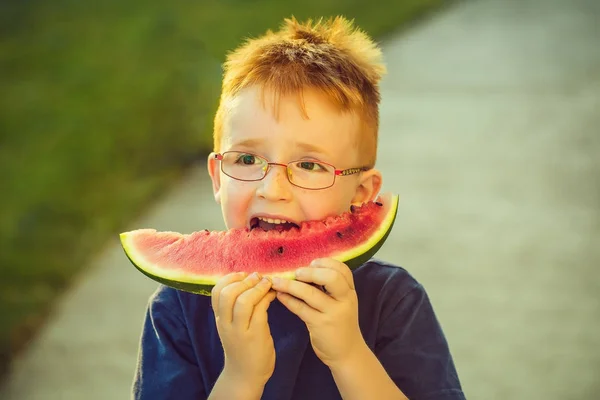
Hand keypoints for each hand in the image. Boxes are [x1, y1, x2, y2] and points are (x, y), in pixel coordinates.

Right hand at [211, 272, 276, 386]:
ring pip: (243, 301)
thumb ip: (234, 307)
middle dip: (244, 281)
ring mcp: (240, 331)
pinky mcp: (255, 336)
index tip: (244, 274)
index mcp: (220, 319)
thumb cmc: (242, 347)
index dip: (230, 278)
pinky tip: (273, 295)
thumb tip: (249, 280)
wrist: (245, 375)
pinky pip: (260, 310)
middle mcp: (226, 324)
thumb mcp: (232, 326)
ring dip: (257, 288)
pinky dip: (267, 298)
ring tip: (267, 283)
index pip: (216, 292)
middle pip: (228, 294)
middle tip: (258, 277)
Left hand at [271, 258, 363, 367]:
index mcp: (350, 292)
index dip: (325, 262)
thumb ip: (330, 288)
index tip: (312, 263)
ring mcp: (333, 313)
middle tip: (296, 273)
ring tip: (277, 282)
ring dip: (291, 285)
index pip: (342, 269)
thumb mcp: (342, 303)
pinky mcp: (320, 325)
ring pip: (311, 294)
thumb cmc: (340, 324)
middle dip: (310, 272)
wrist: (347, 353)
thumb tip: (305, 271)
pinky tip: (280, 296)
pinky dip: (288, 300)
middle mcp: (344, 300)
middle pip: (331, 278)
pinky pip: (301, 309)